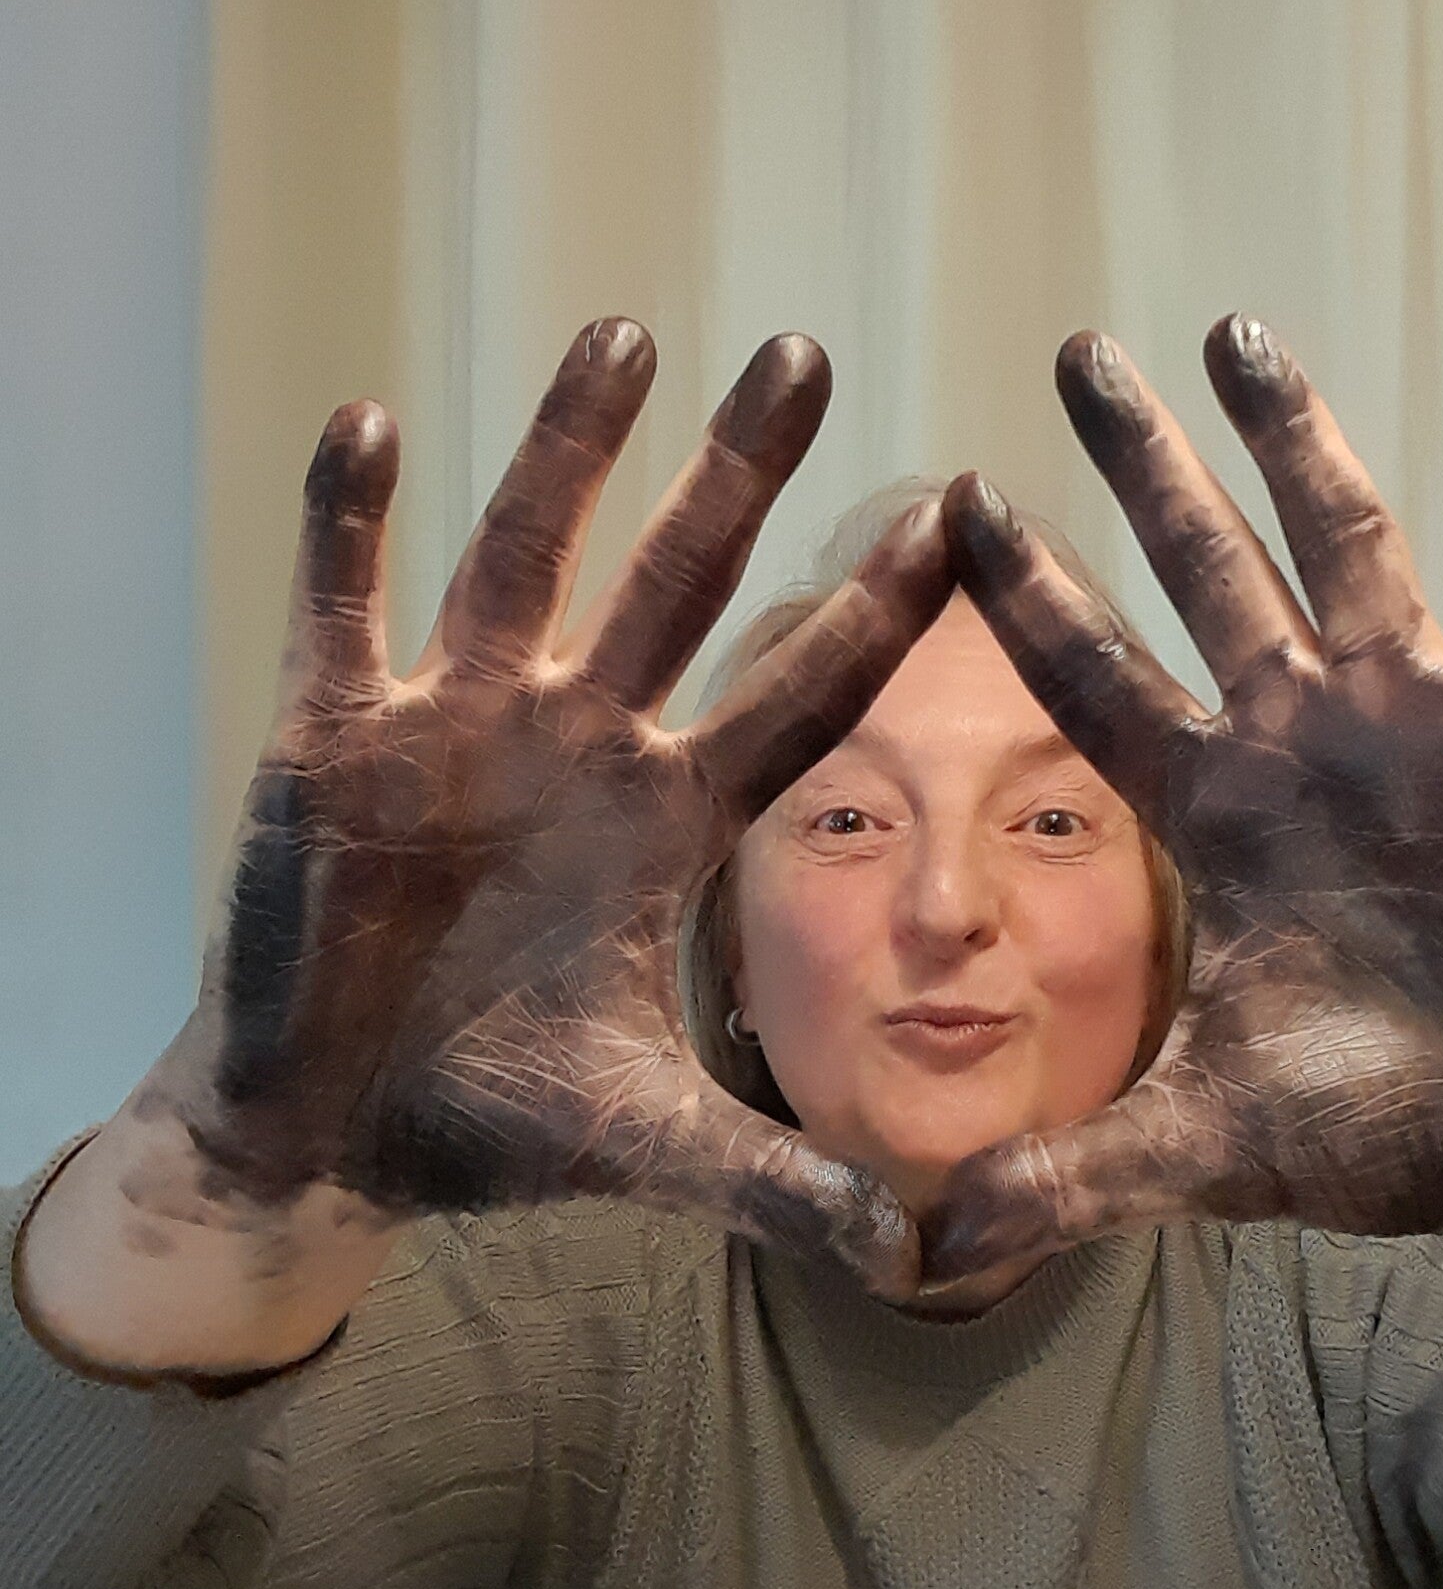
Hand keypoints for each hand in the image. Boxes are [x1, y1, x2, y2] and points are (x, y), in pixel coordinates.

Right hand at [133, 322, 951, 1294]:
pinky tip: (370, 423)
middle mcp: (580, 743)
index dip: (875, 611)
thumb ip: (775, 1181)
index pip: (798, 694)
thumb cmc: (491, 1117)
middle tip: (805, 353)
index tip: (963, 511)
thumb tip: (918, 1256)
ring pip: (525, 555)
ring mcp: (457, 724)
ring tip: (627, 332)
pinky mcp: (334, 734)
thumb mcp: (646, 1142)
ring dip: (569, 450)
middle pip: (676, 583)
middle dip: (735, 475)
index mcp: (668, 819)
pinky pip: (342, 603)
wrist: (332, 1132)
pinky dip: (349, 521)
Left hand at [922, 319, 1442, 1281]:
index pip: (1097, 680)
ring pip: (1347, 542)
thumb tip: (916, 1248)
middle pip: (1207, 571)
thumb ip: (1071, 1174)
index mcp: (1215, 814)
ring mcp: (1418, 717)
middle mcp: (1302, 739)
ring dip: (1297, 436)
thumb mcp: (1210, 1147)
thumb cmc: (1387, 1135)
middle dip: (1147, 466)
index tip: (951, 499)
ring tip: (1234, 327)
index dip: (1030, 596)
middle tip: (1076, 352)